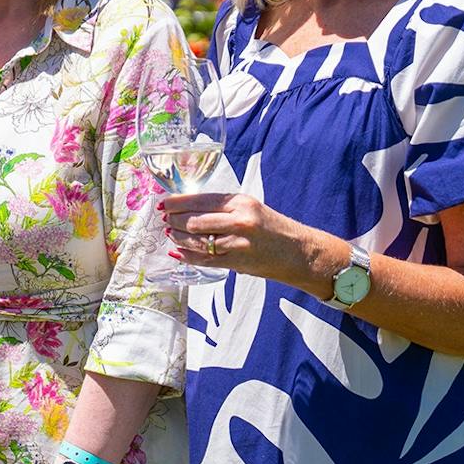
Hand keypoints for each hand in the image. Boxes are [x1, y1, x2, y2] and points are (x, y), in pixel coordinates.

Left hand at [159, 191, 310, 282]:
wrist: (299, 252)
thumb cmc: (274, 228)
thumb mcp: (251, 208)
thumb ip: (223, 208)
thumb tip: (190, 208)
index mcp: (241, 203)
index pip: (202, 199)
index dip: (179, 202)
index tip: (165, 203)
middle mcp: (239, 221)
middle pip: (195, 220)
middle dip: (175, 220)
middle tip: (165, 219)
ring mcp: (237, 244)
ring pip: (197, 240)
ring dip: (179, 237)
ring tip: (169, 234)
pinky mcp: (236, 263)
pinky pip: (204, 260)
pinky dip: (187, 256)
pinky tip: (177, 252)